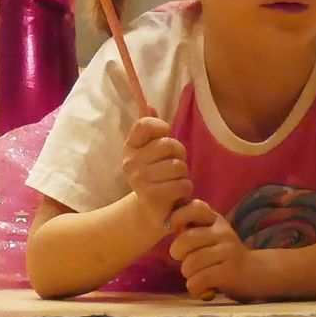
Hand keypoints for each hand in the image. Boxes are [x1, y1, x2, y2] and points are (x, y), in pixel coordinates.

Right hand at [121, 116, 191, 230]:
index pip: (146, 124)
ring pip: (178, 166)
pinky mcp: (152, 196)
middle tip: (174, 166)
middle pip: (168, 144)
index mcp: (130, 147)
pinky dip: (185, 189)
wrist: (149, 211)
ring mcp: (139, 179)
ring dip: (183, 175)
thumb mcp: (150, 152)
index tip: (164, 137)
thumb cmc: (155, 176)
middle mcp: (130, 162)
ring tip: (174, 180)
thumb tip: (149, 105)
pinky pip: (182, 184)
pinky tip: (176, 193)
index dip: (161, 128)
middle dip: (179, 155)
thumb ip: (150, 130)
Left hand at [168, 199, 259, 301]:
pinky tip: (197, 287)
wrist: (254, 272)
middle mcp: (223, 232)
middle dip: (177, 252)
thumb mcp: (209, 233)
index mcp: (214, 219)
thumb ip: (191, 225)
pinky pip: (199, 279)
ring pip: (192, 262)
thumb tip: (165, 222)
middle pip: (187, 239)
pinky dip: (193, 286)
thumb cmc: (223, 252)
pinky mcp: (230, 271)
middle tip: (181, 258)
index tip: (173, 229)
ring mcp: (228, 251)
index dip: (177, 217)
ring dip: (187, 272)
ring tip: (192, 274)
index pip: (194, 207)